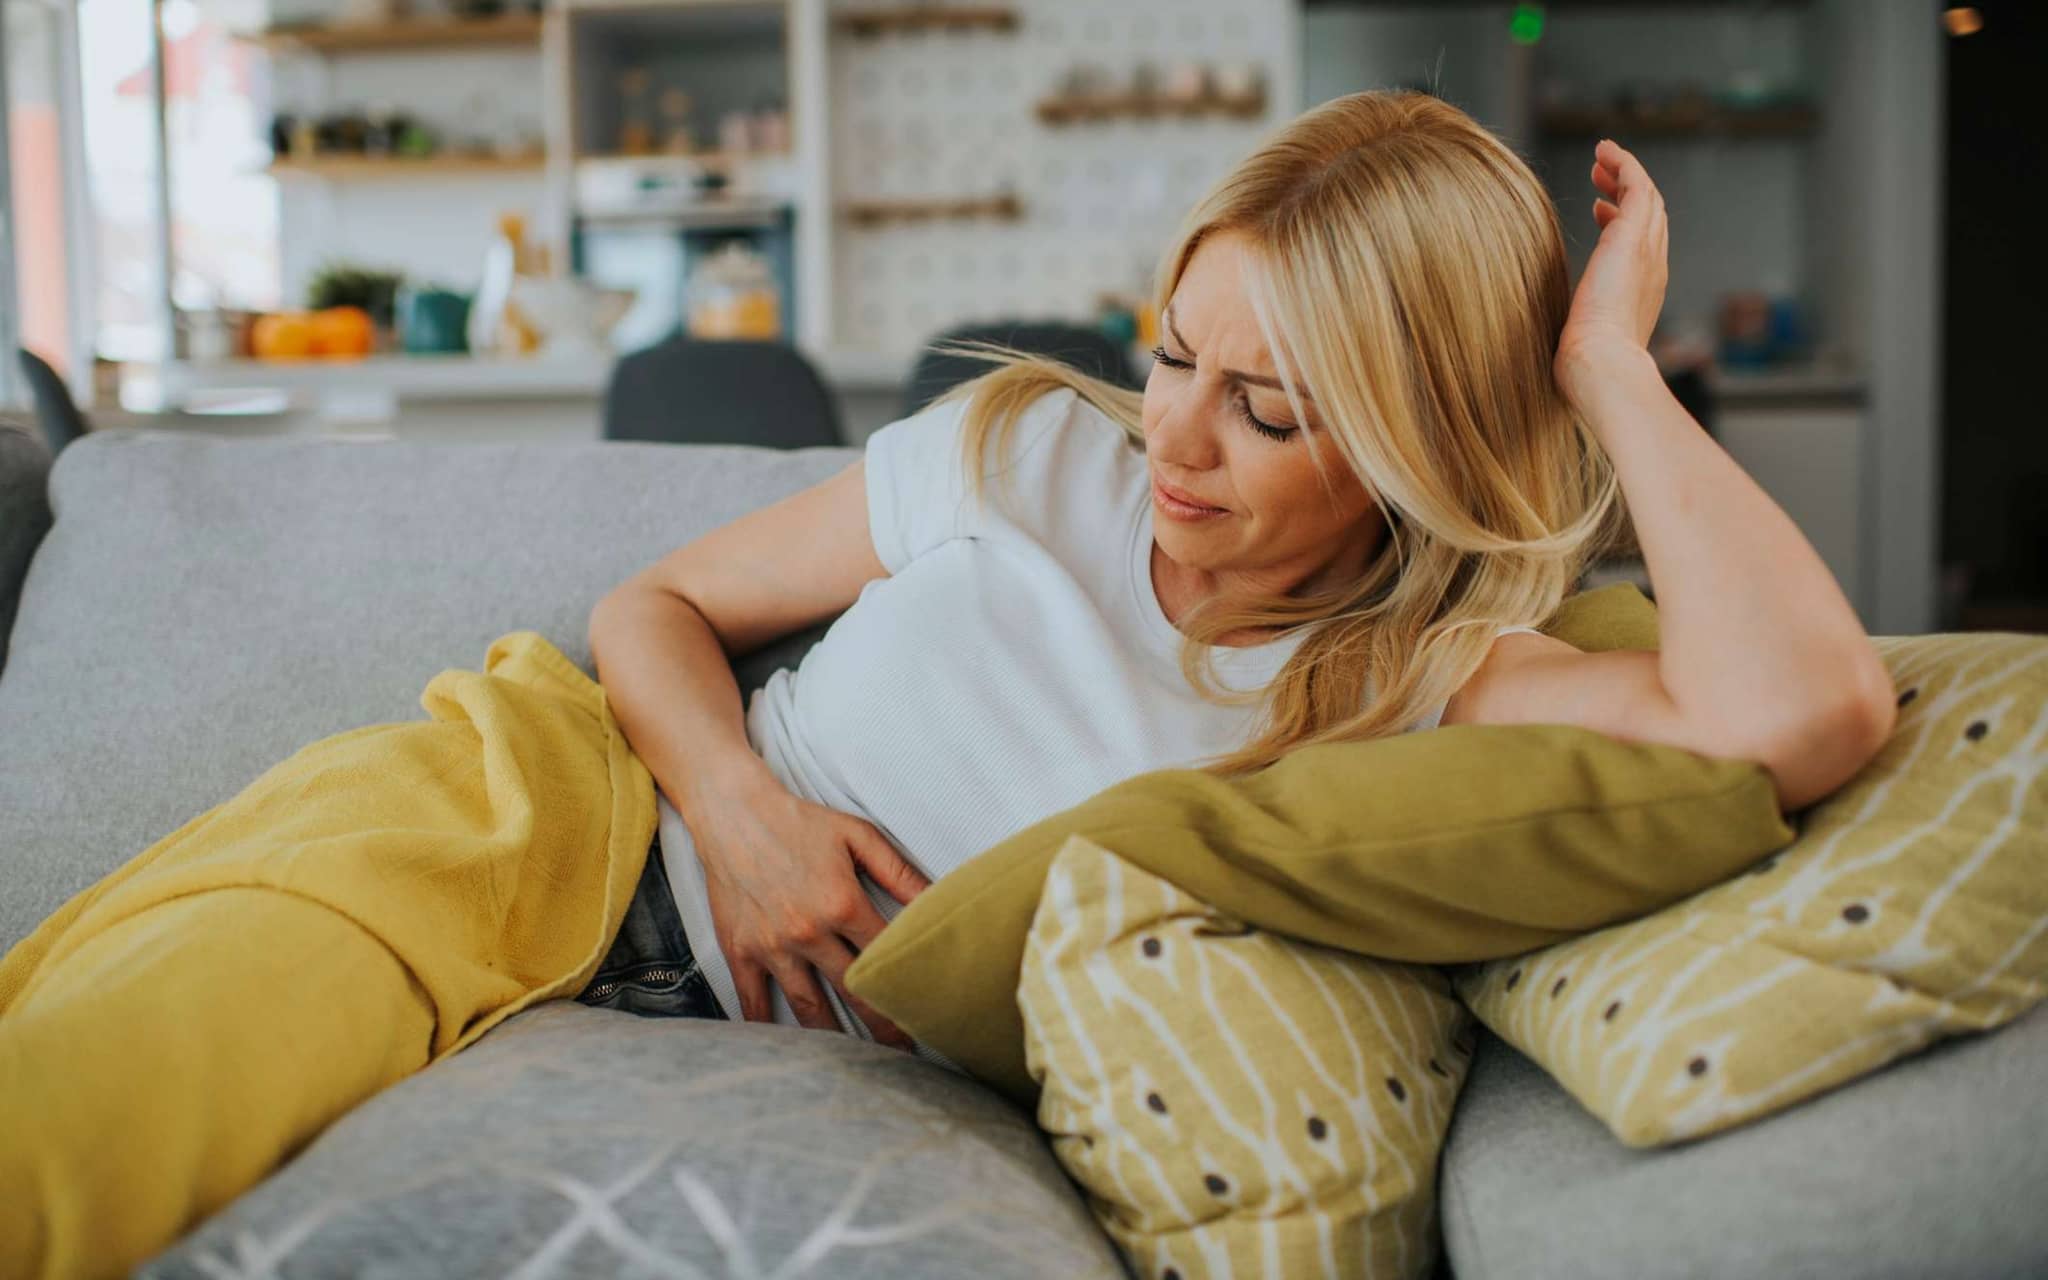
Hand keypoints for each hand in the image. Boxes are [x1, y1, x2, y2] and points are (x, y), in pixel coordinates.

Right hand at [679, 772, 930, 1049]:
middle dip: (882, 1026)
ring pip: (809, 1007)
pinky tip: (789, 1052)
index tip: (926, 1010)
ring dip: (834, 1039)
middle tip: (904, 1053)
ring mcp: (772, 946)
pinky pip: (754, 1001)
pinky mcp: (741, 951)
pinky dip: (769, 1029)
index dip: (908, 985)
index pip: (885, 957)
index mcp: (842, 903)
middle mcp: (808, 931)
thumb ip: (899, 872)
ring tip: (858, 1064)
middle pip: (853, 991)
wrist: (732, 811)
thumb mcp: (857, 836)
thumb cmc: (800, 821)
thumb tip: (938, 899)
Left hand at [1556, 139, 1669, 405]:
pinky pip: (1637, 184)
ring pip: (1647, 197)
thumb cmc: (1583, 366)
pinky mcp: (1632, 235)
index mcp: (1641, 294)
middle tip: (1601, 176)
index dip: (1622, 223)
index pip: (1641, 247)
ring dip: (1625, 173)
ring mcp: (1646, 250)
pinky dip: (1624, 164)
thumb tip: (1557, 333)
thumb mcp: (1582, 340)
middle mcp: (1652, 268)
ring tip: (1601, 160)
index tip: (1599, 212)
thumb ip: (1576, 327)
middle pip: (1650, 217)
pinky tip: (1604, 151)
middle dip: (1627, 192)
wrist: (1599, 363)